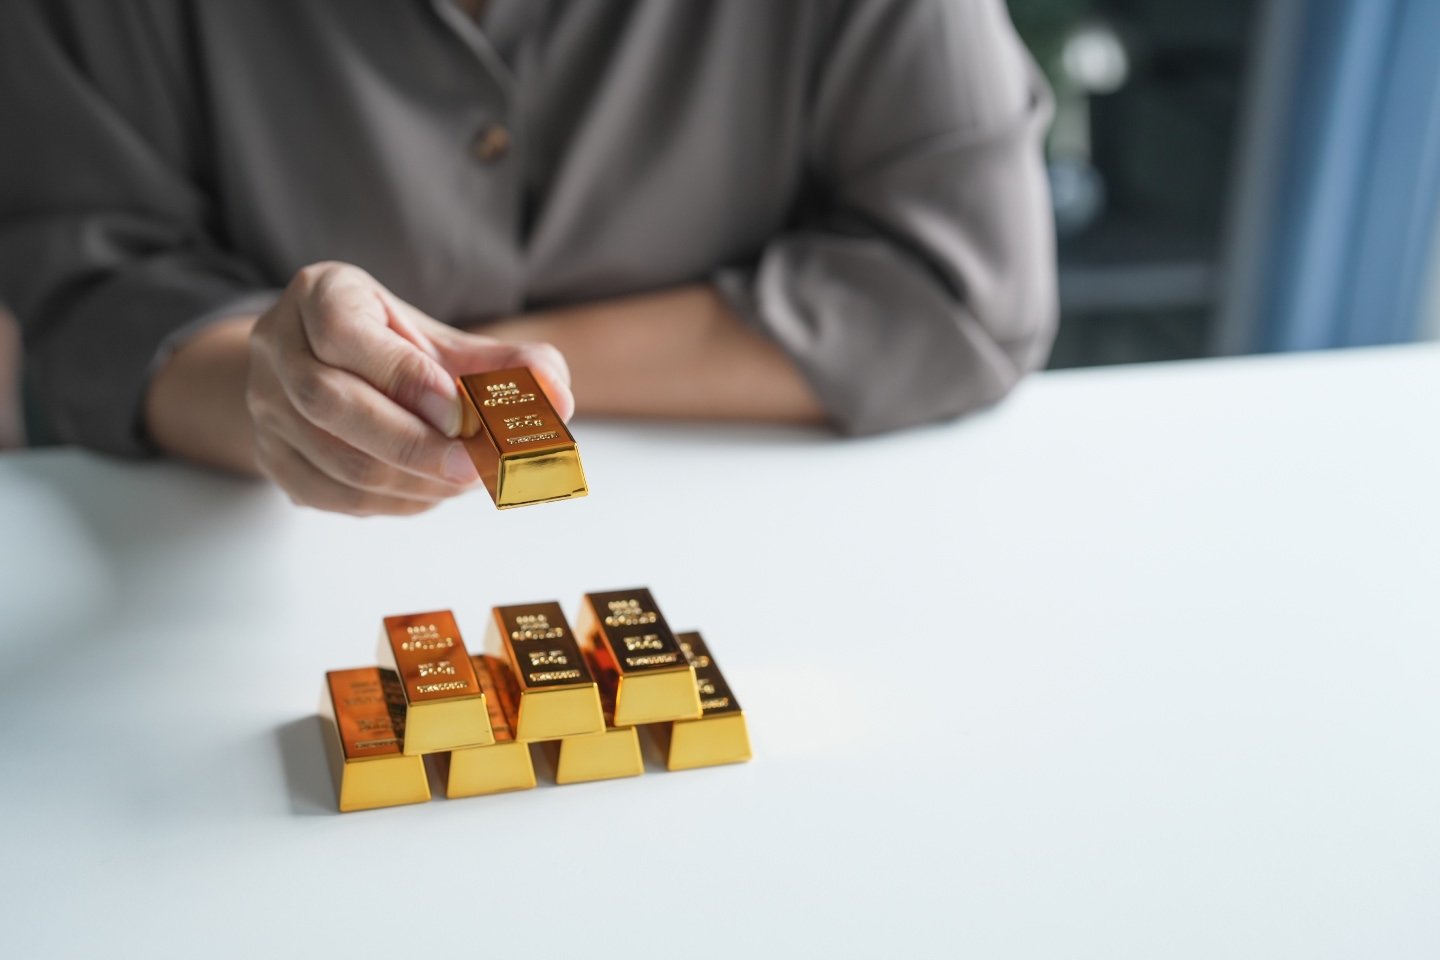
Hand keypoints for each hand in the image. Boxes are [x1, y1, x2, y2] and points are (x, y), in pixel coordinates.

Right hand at [246, 262, 571, 515]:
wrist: (334, 372)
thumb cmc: (402, 352)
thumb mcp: (448, 343)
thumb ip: (507, 365)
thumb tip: (558, 397)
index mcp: (319, 295)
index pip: (343, 333)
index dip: (404, 376)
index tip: (462, 411)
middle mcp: (276, 347)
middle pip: (331, 403)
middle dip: (413, 443)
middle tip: (477, 467)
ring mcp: (264, 407)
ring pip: (334, 458)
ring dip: (411, 480)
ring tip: (466, 479)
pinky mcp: (273, 459)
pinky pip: (332, 494)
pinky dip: (393, 501)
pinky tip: (432, 491)